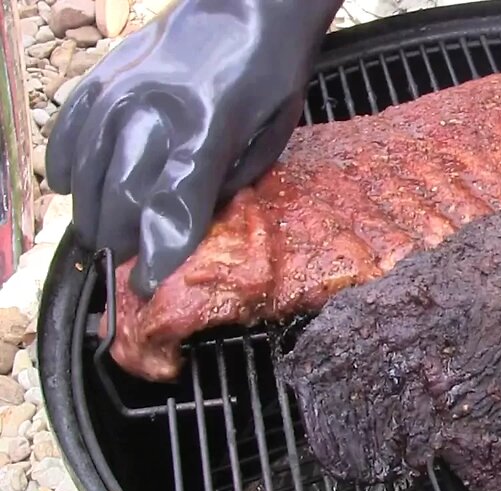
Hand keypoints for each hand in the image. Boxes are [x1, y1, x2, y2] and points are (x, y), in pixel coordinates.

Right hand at [45, 0, 342, 298]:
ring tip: (108, 235)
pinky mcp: (97, 79)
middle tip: (130, 261)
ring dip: (94, 214)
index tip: (147, 287)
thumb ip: (225, 186)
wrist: (246, 3)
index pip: (172, 208)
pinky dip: (68, 168)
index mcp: (207, 130)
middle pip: (119, 200)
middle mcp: (152, 112)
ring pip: (86, 175)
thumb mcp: (269, 140)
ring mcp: (118, 92)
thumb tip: (183, 229)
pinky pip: (66, 135)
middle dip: (123, 241)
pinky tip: (76, 188)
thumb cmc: (268, 76)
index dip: (157, 256)